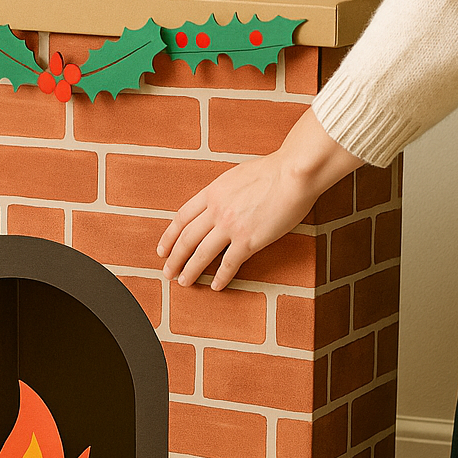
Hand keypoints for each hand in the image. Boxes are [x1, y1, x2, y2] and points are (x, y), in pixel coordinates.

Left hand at [158, 109, 362, 289]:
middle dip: (174, 258)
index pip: (182, 217)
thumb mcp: (236, 175)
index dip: (169, 236)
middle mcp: (216, 210)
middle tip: (167, 272)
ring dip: (190, 270)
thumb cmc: (273, 170)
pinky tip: (216, 286)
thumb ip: (223, 191)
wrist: (294, 174)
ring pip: (202, 253)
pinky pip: (229, 263)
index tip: (163, 249)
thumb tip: (219, 201)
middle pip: (187, 238)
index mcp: (212, 192)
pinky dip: (221, 277)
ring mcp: (231, 226)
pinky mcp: (249, 240)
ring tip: (184, 282)